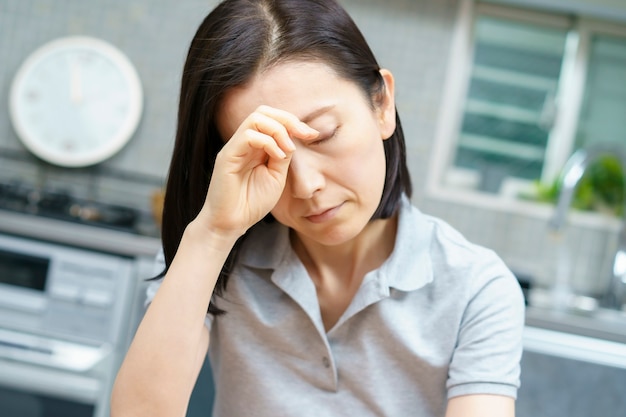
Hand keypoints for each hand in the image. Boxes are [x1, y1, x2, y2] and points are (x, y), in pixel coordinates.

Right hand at [195, 105, 317, 237]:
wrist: (231, 224)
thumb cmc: (252, 203)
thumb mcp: (276, 176)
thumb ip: (283, 155)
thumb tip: (294, 136)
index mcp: (256, 145)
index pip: (273, 118)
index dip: (294, 122)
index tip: (313, 135)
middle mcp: (244, 142)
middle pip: (263, 111)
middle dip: (288, 119)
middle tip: (304, 135)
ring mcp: (235, 147)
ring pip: (256, 118)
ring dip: (279, 130)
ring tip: (289, 150)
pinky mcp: (227, 156)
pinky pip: (248, 136)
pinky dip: (268, 142)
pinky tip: (278, 157)